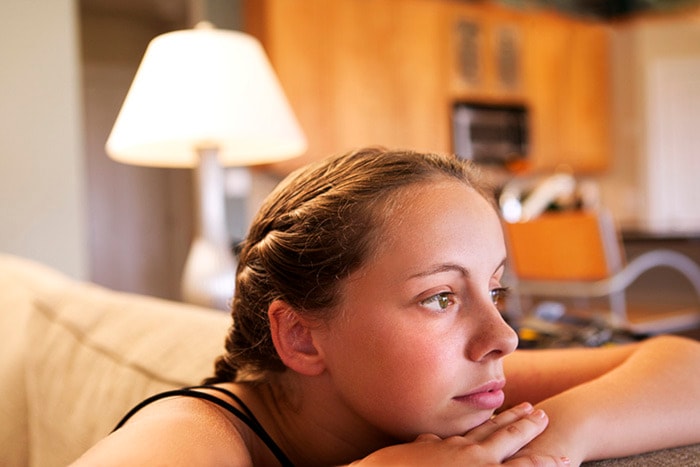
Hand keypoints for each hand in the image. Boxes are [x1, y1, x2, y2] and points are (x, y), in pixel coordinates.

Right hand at [351, 403, 570, 465]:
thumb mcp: (412, 451)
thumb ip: (427, 444)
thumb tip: (429, 438)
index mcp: (455, 447)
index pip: (485, 430)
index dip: (503, 420)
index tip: (517, 410)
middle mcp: (472, 456)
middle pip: (506, 438)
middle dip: (526, 427)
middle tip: (542, 414)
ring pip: (519, 463)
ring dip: (541, 458)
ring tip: (562, 454)